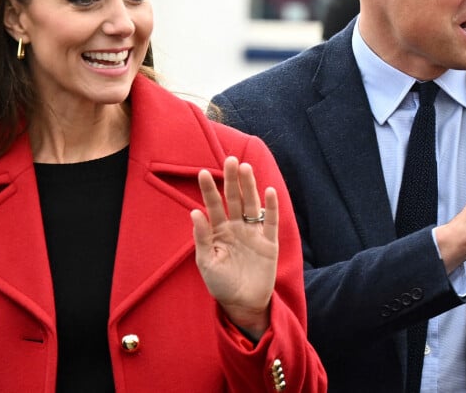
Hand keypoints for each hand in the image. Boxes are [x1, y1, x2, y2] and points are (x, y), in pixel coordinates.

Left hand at [191, 156, 277, 339]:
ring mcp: (253, 233)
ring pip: (252, 205)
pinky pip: (271, 222)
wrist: (243, 305)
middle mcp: (237, 227)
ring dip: (249, 187)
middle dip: (232, 180)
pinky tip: (269, 191)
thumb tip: (194, 212)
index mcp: (219, 230)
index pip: (214, 205)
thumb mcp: (206, 262)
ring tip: (245, 168)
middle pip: (235, 198)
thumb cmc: (220, 284)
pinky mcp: (269, 243)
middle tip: (230, 160)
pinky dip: (271, 207)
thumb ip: (202, 237)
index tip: (202, 172)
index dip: (209, 189)